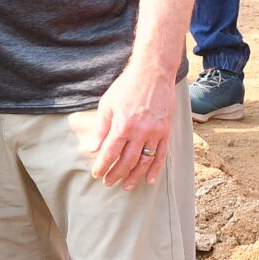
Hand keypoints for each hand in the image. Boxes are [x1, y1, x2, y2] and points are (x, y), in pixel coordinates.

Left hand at [86, 60, 175, 189]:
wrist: (153, 73)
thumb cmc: (127, 86)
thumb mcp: (107, 104)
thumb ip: (101, 128)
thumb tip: (92, 148)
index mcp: (122, 125)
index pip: (110, 153)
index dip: (102, 166)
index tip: (96, 174)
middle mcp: (140, 132)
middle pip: (126, 161)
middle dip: (116, 174)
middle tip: (108, 182)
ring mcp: (155, 132)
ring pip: (144, 161)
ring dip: (134, 176)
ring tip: (126, 186)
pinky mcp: (166, 131)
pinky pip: (161, 155)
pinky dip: (156, 169)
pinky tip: (150, 180)